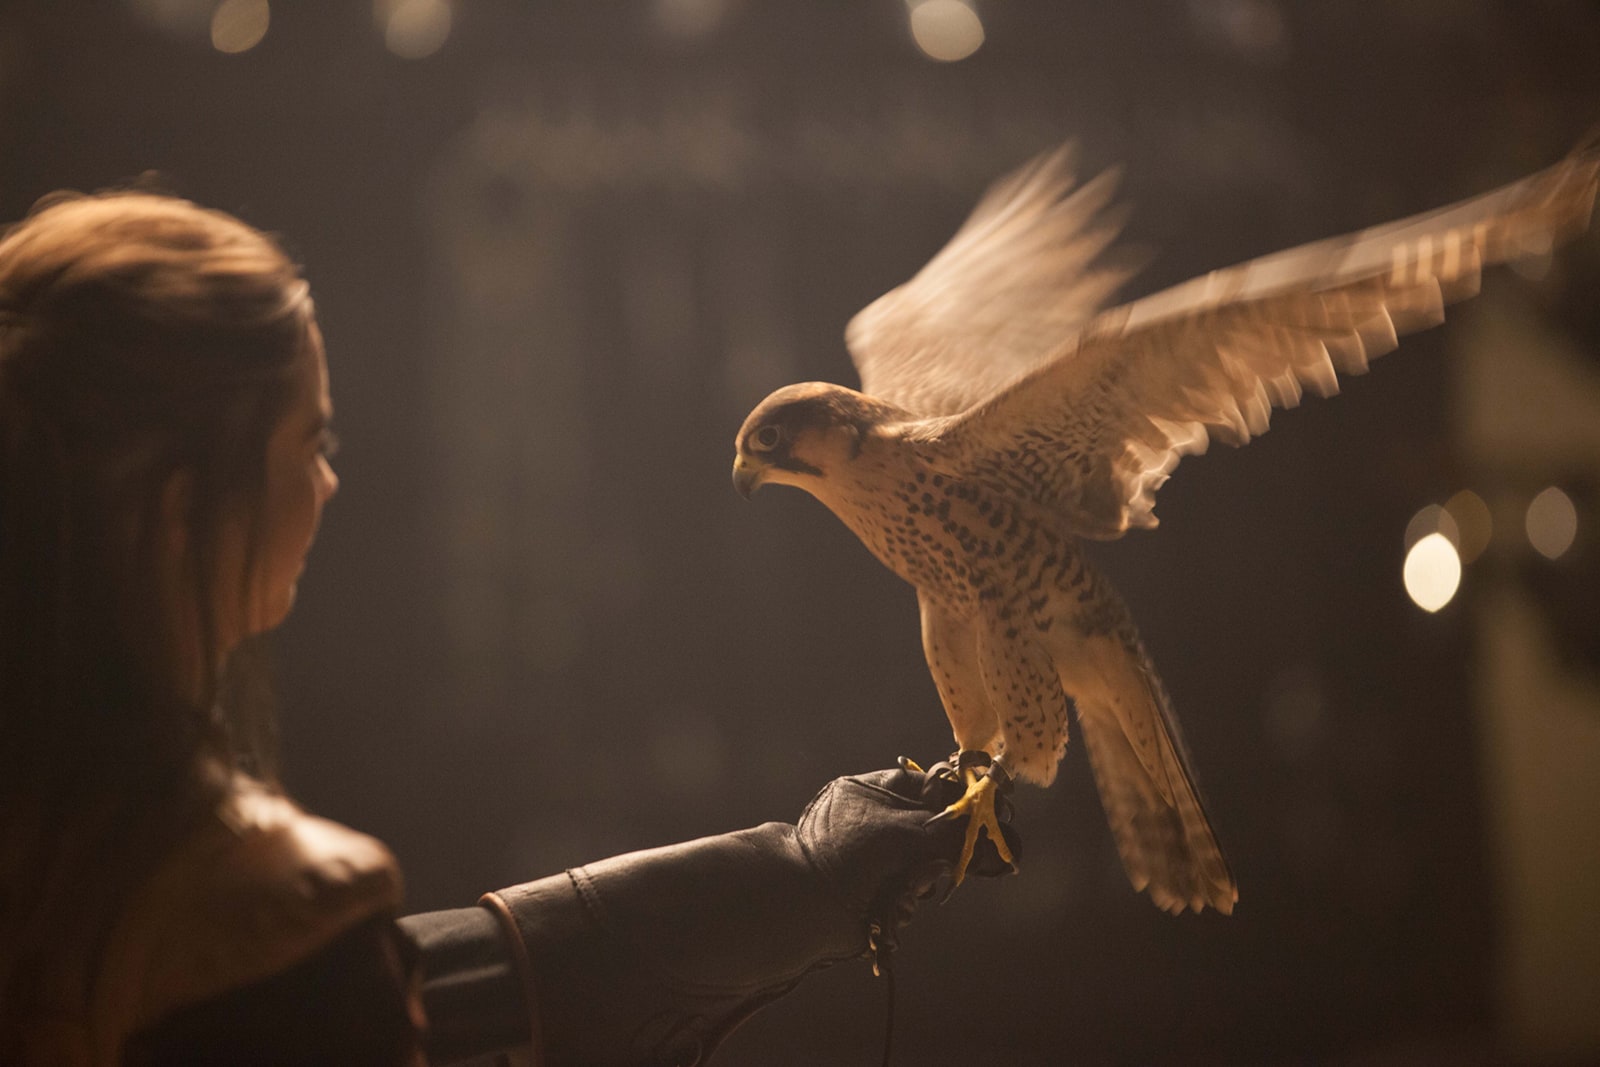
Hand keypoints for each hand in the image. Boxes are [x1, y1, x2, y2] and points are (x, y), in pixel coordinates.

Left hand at [796, 759, 1018, 959]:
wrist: (805, 905)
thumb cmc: (844, 854)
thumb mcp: (898, 831)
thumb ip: (944, 829)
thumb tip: (984, 832)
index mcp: (875, 792)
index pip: (931, 785)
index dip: (963, 796)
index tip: (995, 806)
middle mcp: (880, 822)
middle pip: (937, 826)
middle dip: (951, 843)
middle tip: (983, 853)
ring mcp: (882, 857)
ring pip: (930, 863)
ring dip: (925, 876)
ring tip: (909, 884)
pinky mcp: (884, 890)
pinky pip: (915, 890)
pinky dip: (910, 897)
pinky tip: (894, 901)